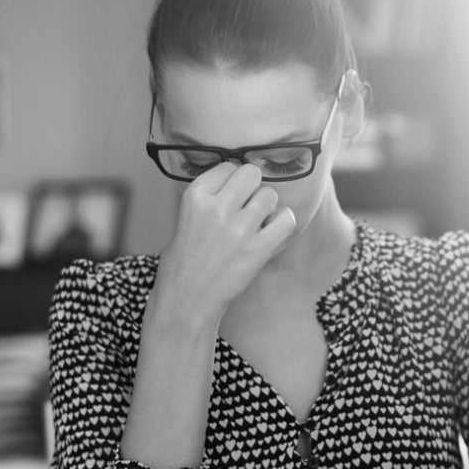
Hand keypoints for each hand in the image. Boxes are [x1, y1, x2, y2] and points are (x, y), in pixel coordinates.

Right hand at [150, 162, 295, 325]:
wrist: (186, 302)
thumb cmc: (182, 265)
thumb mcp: (183, 221)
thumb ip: (208, 201)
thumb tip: (234, 185)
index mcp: (194, 196)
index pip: (228, 166)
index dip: (233, 182)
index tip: (230, 198)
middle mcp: (217, 207)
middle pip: (251, 173)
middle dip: (252, 188)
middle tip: (246, 209)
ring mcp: (239, 228)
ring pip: (269, 195)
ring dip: (267, 208)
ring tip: (255, 226)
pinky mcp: (257, 249)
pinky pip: (286, 219)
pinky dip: (282, 224)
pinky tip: (271, 234)